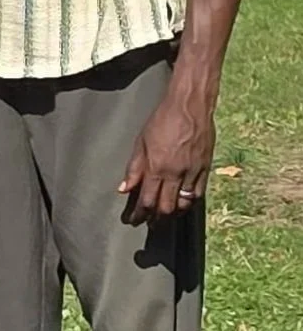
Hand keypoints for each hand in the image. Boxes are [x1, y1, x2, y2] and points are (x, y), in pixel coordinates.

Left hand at [118, 89, 214, 224]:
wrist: (189, 106)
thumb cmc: (162, 120)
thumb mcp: (140, 142)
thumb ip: (133, 168)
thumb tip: (124, 189)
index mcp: (157, 167)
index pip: (146, 200)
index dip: (139, 214)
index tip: (132, 220)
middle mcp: (176, 174)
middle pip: (166, 207)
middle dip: (156, 219)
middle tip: (148, 223)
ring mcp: (193, 172)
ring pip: (183, 204)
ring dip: (173, 214)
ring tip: (164, 217)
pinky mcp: (206, 169)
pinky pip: (198, 194)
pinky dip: (188, 203)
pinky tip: (182, 205)